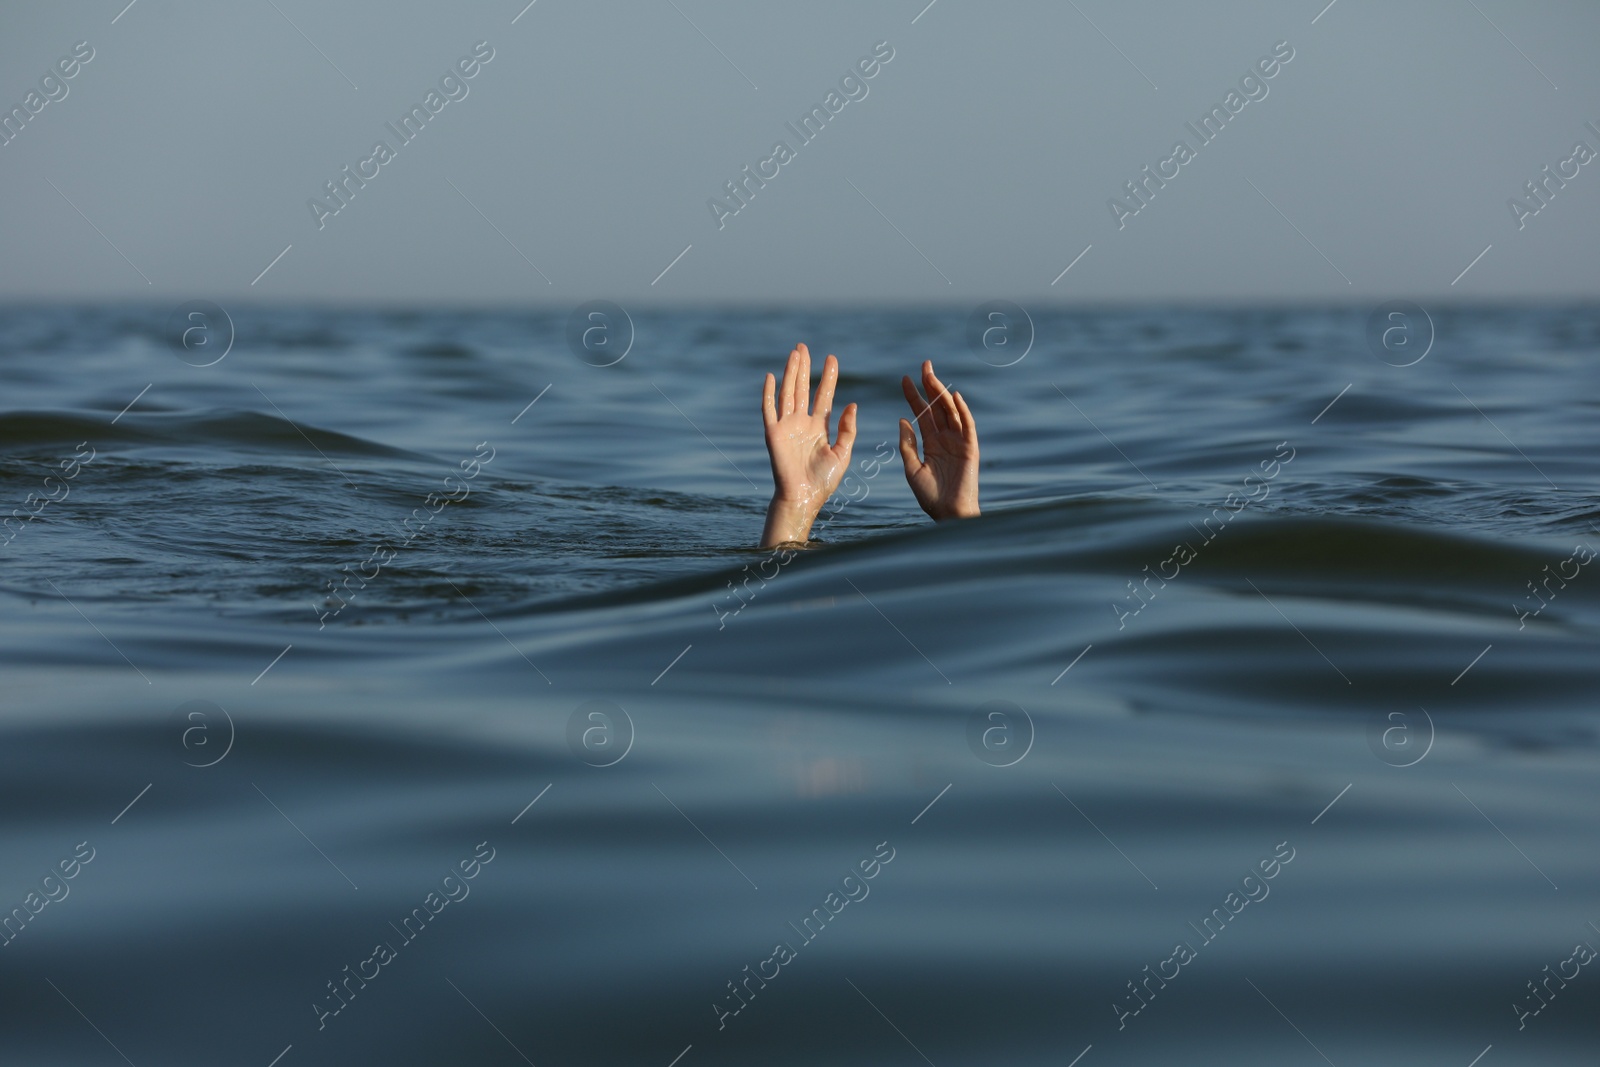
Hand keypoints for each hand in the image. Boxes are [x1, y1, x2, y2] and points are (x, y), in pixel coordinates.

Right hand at [760, 343, 856, 546]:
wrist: (804, 497)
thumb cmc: (824, 480)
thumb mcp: (842, 453)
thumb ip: (848, 429)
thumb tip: (852, 404)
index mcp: (819, 427)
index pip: (824, 396)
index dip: (828, 378)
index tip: (832, 358)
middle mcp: (802, 423)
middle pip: (803, 389)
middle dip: (805, 367)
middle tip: (805, 347)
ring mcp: (786, 426)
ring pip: (788, 393)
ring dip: (791, 373)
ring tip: (795, 353)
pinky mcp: (773, 433)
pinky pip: (769, 409)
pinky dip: (769, 393)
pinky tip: (772, 376)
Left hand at [899, 360, 978, 519]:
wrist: (948, 513)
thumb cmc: (930, 496)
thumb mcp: (911, 469)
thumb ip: (907, 445)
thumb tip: (902, 419)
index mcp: (930, 443)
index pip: (921, 414)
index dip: (913, 396)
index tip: (903, 379)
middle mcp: (945, 438)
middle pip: (937, 406)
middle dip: (930, 385)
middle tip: (923, 365)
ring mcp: (958, 442)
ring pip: (950, 411)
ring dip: (942, 393)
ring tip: (932, 376)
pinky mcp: (970, 448)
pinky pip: (967, 426)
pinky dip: (962, 411)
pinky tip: (954, 396)